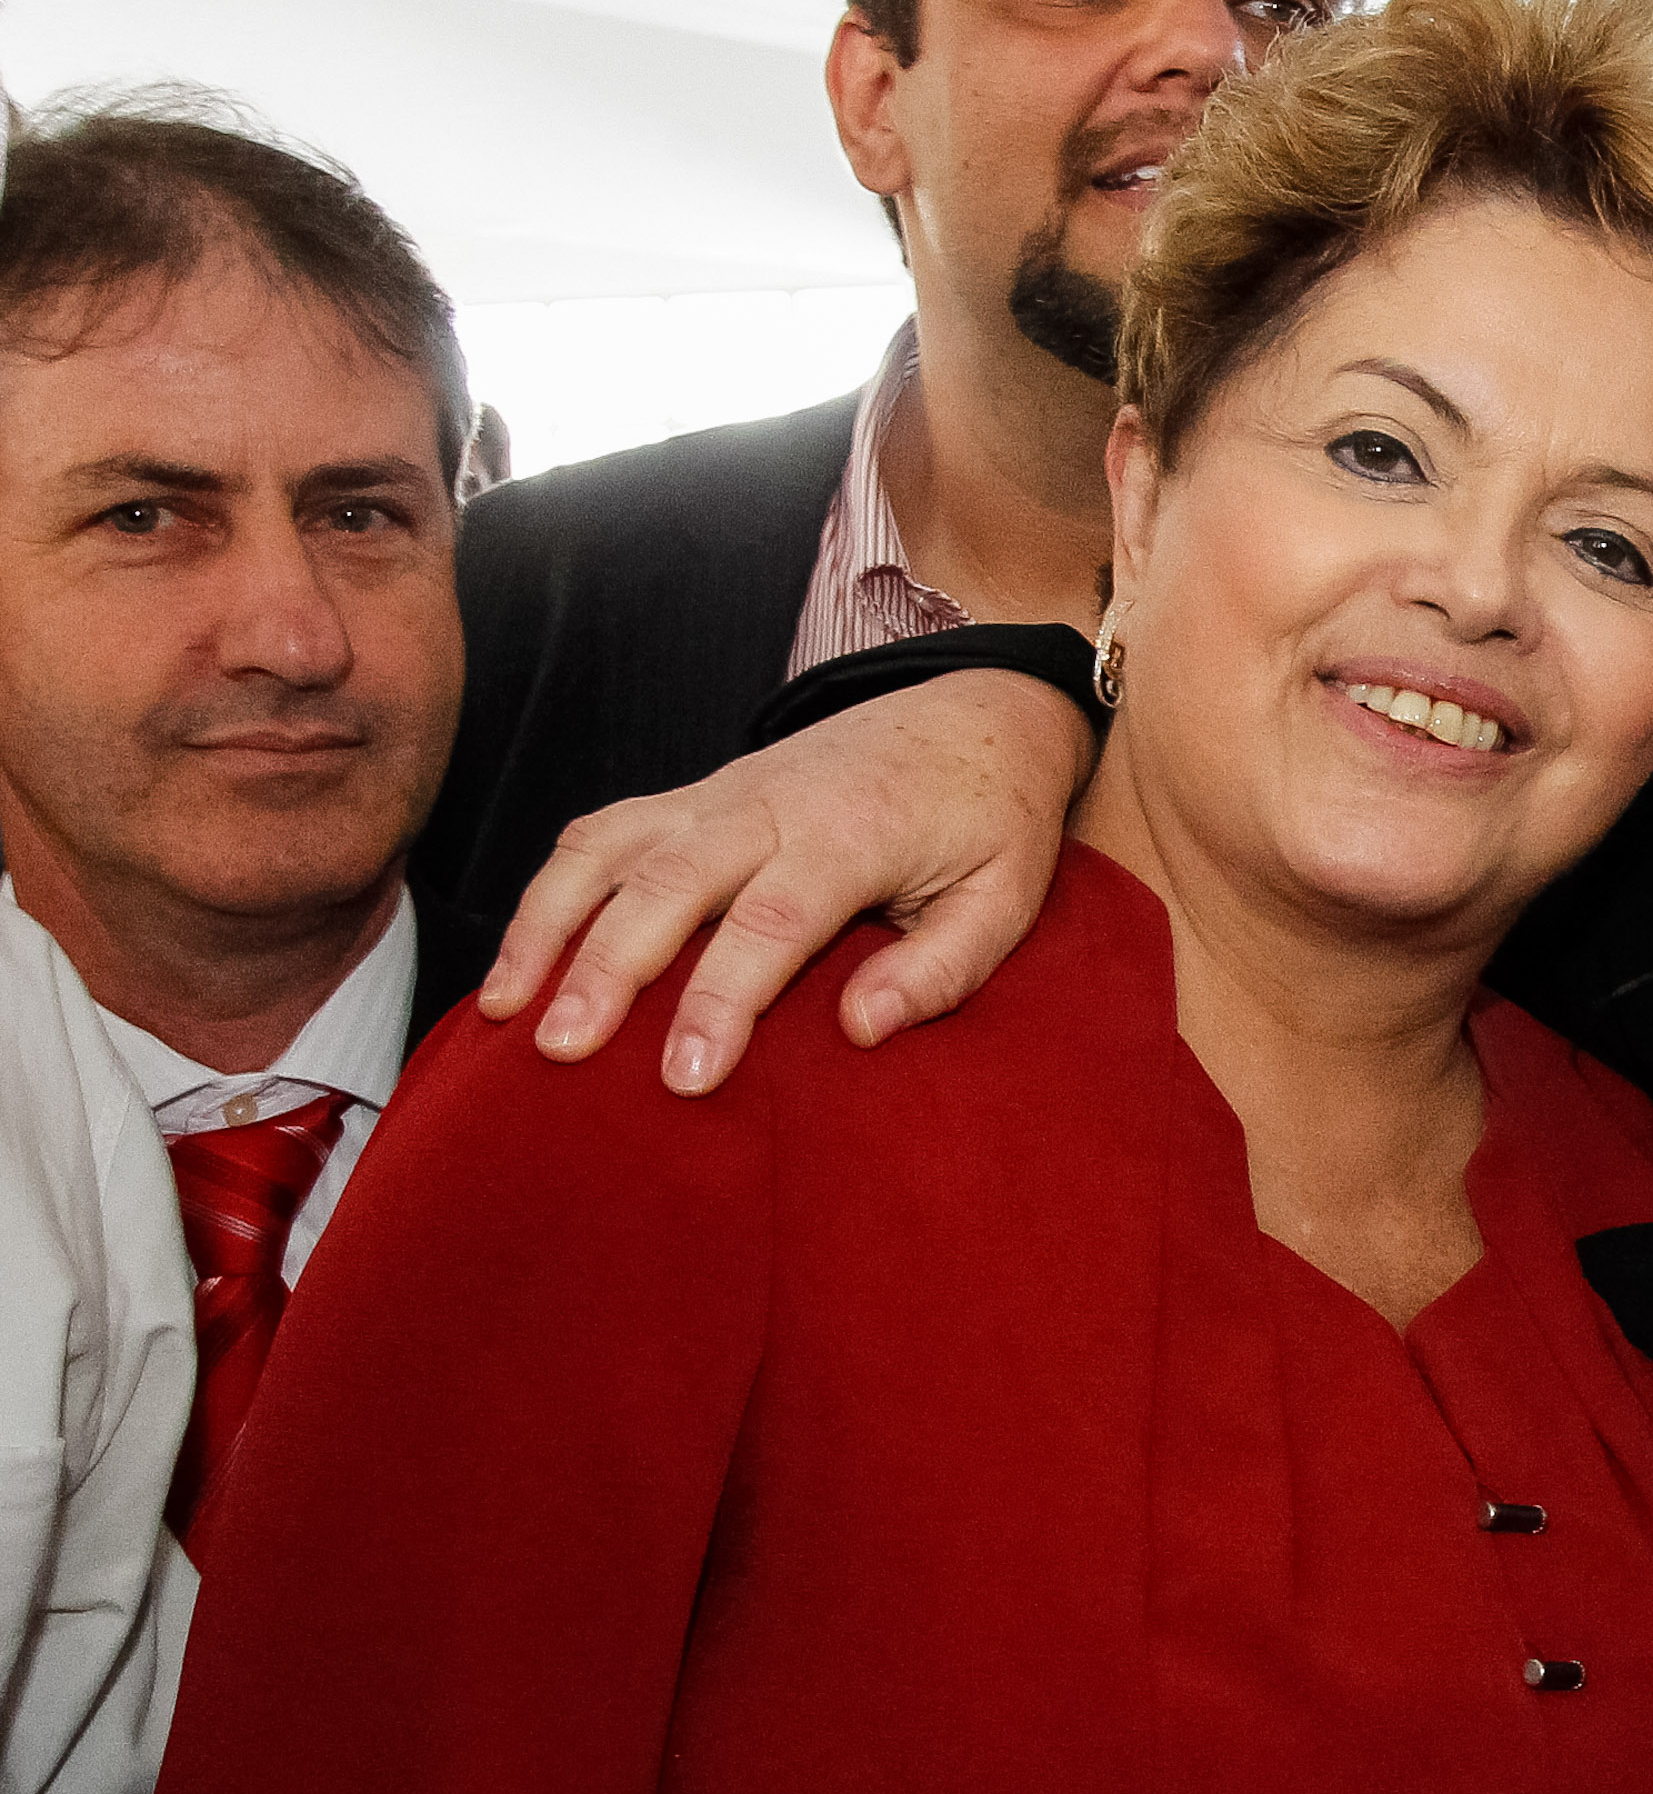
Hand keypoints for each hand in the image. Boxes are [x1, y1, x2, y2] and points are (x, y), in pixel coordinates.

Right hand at [474, 669, 1095, 1093]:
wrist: (977, 716)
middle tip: (563, 1052)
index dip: (720, 1000)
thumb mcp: (1005, 896)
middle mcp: (769, 806)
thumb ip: (944, 967)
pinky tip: (520, 958)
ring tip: (507, 1012)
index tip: (683, 1077)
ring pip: (611, 851)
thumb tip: (861, 1029)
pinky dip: (552, 888)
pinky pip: (605, 832)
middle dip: (606, 969)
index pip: (770, 923)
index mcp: (850, 835)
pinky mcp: (696, 795)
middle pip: (667, 886)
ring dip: (550, 926)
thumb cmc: (990, 821)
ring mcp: (721, 794)